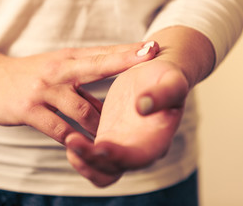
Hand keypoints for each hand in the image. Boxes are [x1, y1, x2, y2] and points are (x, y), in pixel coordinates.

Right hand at [0, 42, 158, 143]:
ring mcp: (43, 90)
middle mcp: (58, 70)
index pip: (103, 53)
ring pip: (81, 109)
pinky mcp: (29, 110)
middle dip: (124, 62)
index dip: (128, 52)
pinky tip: (83, 146)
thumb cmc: (33, 75)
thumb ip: (84, 83)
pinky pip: (58, 129)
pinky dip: (73, 139)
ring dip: (100, 124)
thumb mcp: (59, 70)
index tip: (152, 48)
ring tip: (115, 136)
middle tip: (149, 57)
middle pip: (97, 65)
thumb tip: (113, 101)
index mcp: (68, 59)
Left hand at [65, 59, 188, 186]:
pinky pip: (91, 155)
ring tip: (69, 138)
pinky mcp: (108, 136)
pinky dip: (79, 151)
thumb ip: (163, 95)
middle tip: (72, 140)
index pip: (138, 159)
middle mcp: (139, 149)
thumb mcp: (173, 82)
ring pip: (98, 168)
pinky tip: (69, 134)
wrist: (157, 73)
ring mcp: (122, 145)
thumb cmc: (168, 77)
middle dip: (91, 161)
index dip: (119, 157)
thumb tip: (142, 107)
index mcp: (158, 140)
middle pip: (113, 170)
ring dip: (82, 160)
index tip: (100, 147)